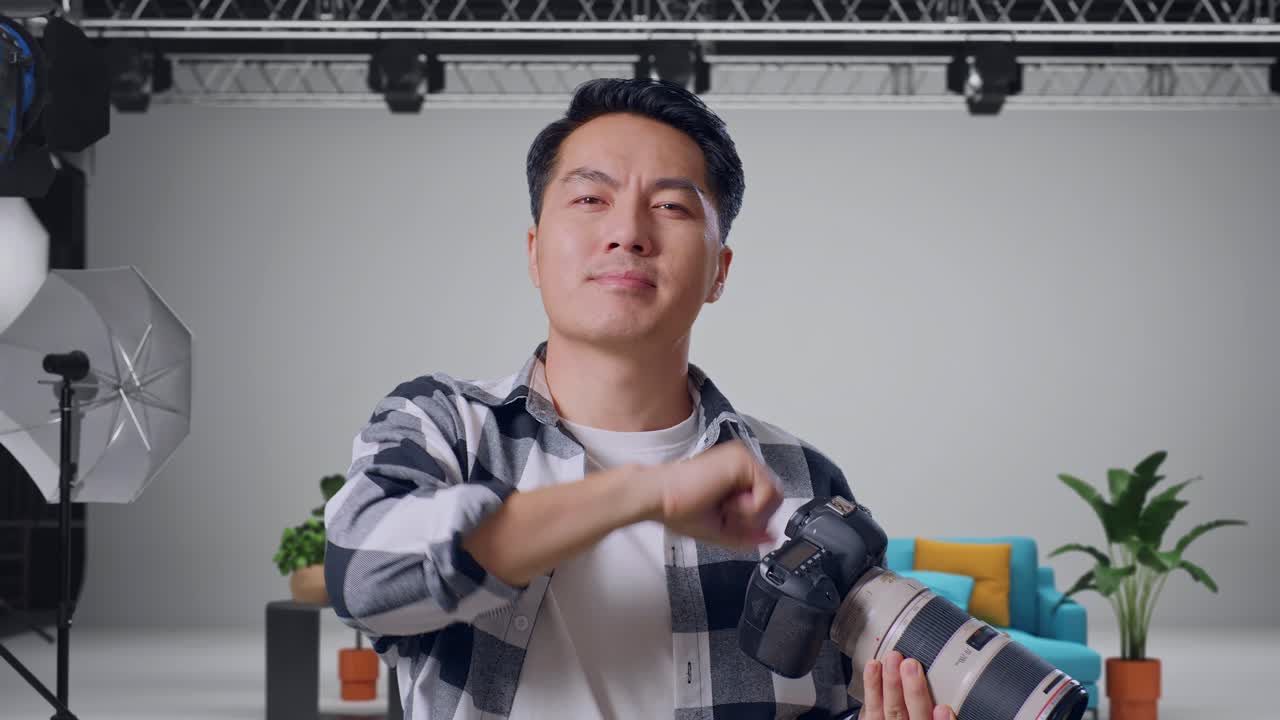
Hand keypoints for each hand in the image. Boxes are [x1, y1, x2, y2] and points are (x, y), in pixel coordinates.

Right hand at [650, 440, 781, 550]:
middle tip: (726, 516)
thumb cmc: (678, 510)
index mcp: (737, 476)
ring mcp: (743, 459)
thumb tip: (773, 536)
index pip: (767, 500)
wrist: (659, 499)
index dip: (754, 520)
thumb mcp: (721, 529)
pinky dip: (751, 508)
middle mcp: (743, 464)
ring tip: (725, 509)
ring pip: (774, 496)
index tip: (729, 521)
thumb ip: (749, 534)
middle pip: (775, 498)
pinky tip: (728, 504)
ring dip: (751, 514)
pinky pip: (768, 492)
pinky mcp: (742, 460)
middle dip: (754, 519)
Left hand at [862, 651, 956, 719]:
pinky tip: (873, 665)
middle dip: (913, 691)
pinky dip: (872, 685)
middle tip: (911, 665)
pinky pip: (872, 706)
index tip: (945, 708)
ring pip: (892, 709)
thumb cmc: (926, 716)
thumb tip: (961, 702)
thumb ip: (951, 712)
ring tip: (893, 659)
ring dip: (891, 683)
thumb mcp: (943, 714)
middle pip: (916, 717)